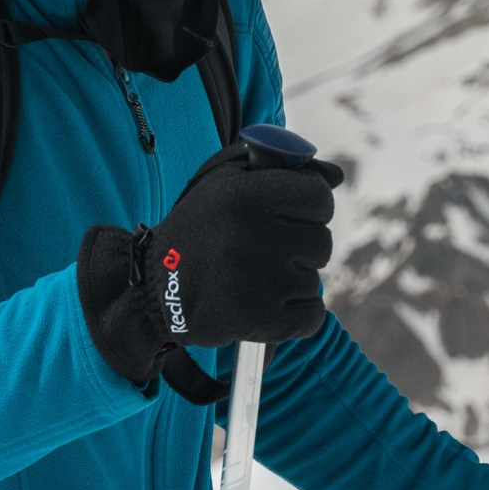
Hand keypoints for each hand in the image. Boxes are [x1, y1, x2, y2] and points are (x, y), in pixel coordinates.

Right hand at [77, 138, 344, 385]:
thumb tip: (337, 175)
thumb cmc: (198, 231)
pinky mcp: (259, 320)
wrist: (151, 291)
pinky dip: (296, 316)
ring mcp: (258, 280)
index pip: (320, 197)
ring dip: (291, 283)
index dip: (309, 207)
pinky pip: (312, 316)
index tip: (292, 216)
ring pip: (313, 281)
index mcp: (245, 195)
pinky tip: (266, 305)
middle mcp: (252, 235)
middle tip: (265, 252)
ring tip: (252, 280)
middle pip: (321, 242)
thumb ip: (280, 169)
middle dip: (299, 248)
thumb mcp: (225, 185)